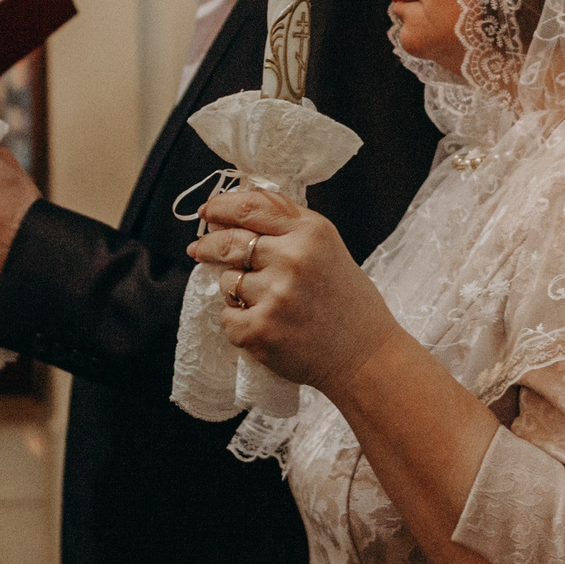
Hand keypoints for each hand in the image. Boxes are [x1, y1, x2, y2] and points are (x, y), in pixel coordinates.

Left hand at [188, 188, 402, 392]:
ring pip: (227, 282)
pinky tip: (264, 324)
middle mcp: (292, 258)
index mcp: (310, 232)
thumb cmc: (346, 301)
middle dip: (207, 245)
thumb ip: (285, 226)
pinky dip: (238, 322)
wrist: (366, 356)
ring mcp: (274, 295)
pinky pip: (227, 317)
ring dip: (236, 290)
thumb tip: (228, 216)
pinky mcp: (260, 330)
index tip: (208, 212)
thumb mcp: (326, 247)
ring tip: (266, 302)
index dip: (221, 207)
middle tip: (199, 248)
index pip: (249, 207)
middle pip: (227, 242)